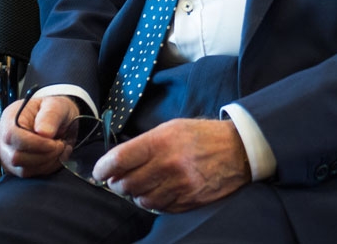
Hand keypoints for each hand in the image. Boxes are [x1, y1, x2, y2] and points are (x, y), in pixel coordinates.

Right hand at [0, 94, 79, 177]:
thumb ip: (50, 116)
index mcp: (10, 118)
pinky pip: (30, 175)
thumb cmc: (54, 110)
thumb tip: (43, 132)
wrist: (58, 120)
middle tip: (60, 144)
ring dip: (48, 162)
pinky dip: (47, 168)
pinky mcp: (16, 168)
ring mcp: (8, 154)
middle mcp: (4, 137)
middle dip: (44, 154)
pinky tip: (55, 156)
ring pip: (24, 170)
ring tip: (59, 148)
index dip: (34, 143)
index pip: (11, 135)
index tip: (52, 143)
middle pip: (16, 157)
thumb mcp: (57, 105)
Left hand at [93, 118, 250, 212]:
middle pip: (126, 183)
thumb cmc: (201, 136)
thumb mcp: (172, 128)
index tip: (99, 171)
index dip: (103, 167)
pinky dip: (153, 202)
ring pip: (141, 199)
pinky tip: (157, 192)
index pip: (120, 159)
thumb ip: (145, 143)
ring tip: (139, 186)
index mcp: (161, 142)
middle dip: (117, 183)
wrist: (238, 150)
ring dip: (135, 194)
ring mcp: (179, 186)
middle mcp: (168, 165)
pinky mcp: (188, 201)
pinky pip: (159, 208)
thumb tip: (119, 161)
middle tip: (117, 179)